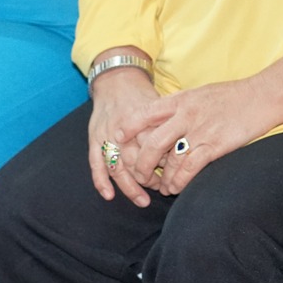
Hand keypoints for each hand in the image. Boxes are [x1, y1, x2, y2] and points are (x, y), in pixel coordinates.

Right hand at [87, 67, 165, 205]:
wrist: (117, 81)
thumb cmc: (144, 97)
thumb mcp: (161, 106)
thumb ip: (171, 126)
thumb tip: (189, 149)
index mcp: (143, 120)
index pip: (155, 147)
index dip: (166, 163)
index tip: (176, 173)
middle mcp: (123, 129)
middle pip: (135, 160)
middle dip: (149, 178)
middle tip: (162, 188)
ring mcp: (106, 135)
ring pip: (117, 167)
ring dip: (129, 187)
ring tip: (142, 201)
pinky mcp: (93, 139)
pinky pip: (96, 163)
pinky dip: (101, 181)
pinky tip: (109, 196)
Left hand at [113, 80, 264, 195]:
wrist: (263, 96)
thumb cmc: (234, 95)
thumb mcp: (201, 93)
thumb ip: (181, 106)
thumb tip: (164, 119)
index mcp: (181, 99)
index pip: (144, 113)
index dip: (127, 127)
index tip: (118, 138)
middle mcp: (186, 115)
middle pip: (151, 143)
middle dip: (141, 164)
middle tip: (139, 175)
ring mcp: (199, 131)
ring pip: (169, 160)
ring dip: (162, 178)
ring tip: (162, 188)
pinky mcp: (214, 145)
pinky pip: (189, 168)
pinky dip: (179, 181)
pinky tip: (177, 187)